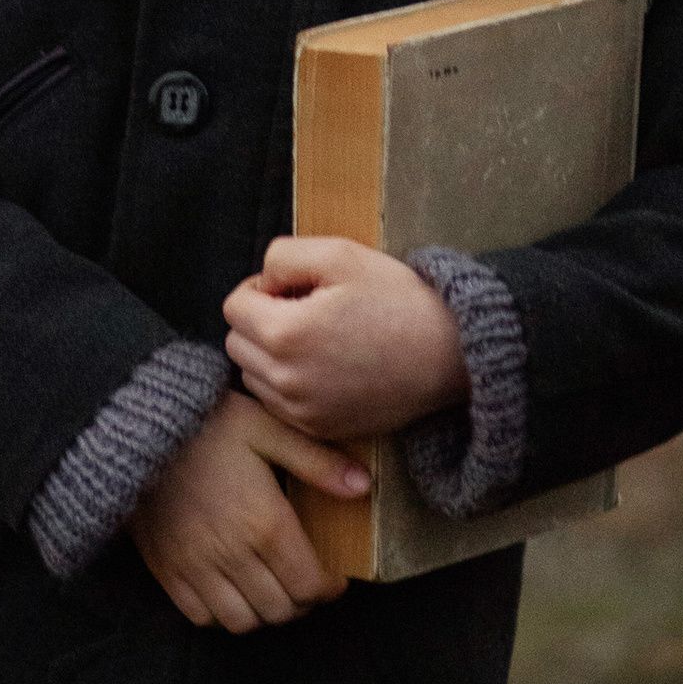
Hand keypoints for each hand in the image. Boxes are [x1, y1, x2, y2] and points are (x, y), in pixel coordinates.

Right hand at [128, 392, 367, 631]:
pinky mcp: (167, 570)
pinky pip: (201, 617)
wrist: (136, 426)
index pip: (310, 586)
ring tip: (271, 589)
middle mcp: (232, 554)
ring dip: (264, 612)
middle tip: (306, 581)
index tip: (333, 575)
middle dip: (302, 602)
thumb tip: (363, 486)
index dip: (329, 587)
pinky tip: (232, 589)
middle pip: (281, 611)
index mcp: (265, 523)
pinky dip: (223, 614)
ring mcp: (196, 567)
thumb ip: (318, 461)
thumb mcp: (269, 427)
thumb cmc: (208, 423)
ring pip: (243, 623)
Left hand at [224, 237, 471, 439]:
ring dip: (270, 354)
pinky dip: (288, 383)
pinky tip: (325, 365)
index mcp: (285, 334)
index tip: (296, 286)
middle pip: (237, 342)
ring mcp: (301, 411)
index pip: (234, 306)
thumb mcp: (341, 254)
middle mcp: (285, 380)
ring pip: (254, 375)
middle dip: (261, 320)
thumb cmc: (398, 300)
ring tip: (318, 338)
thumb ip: (283, 256)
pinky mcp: (318, 429)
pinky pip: (277, 403)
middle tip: (306, 309)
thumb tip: (262, 282)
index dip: (261, 287)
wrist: (448, 355)